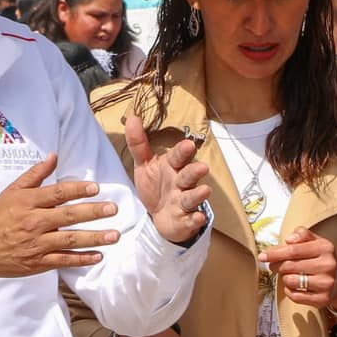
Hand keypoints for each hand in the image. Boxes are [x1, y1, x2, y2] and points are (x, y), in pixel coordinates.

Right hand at [0, 154, 119, 284]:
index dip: (77, 190)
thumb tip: (54, 156)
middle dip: (93, 212)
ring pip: (70, 240)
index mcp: (28, 202)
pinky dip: (81, 259)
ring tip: (115, 235)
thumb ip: (35, 174)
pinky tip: (98, 256)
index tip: (96, 188)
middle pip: (68, 216)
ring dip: (94, 238)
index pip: (57, 193)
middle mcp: (34, 222)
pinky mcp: (38, 262)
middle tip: (113, 209)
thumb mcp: (12, 191)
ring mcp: (37, 244)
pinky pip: (63, 260)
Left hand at [124, 114, 210, 244]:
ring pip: (192, 197)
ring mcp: (184, 201)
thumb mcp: (144, 165)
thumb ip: (138, 143)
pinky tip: (198, 217)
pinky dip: (195, 219)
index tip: (188, 144)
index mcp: (171, 167)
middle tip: (202, 167)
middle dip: (194, 171)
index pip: (177, 157)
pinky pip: (191, 219)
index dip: (182, 152)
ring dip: (198, 194)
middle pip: (188, 175)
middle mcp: (180, 182)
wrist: (160, 216)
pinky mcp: (185, 219)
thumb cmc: (155, 186)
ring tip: (204, 190)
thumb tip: (132, 117)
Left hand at [259, 227, 336, 312]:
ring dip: (284, 278)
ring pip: (290, 281)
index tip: (263, 256)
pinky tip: (293, 286)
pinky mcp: (323, 299)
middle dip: (277, 266)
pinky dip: (289, 291)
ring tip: (289, 275)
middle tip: (274, 266)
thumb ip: (302, 235)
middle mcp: (327, 265)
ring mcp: (326, 283)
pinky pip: (295, 296)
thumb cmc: (323, 259)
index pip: (293, 250)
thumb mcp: (317, 242)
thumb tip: (289, 239)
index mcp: (325, 248)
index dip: (275, 253)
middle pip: (289, 266)